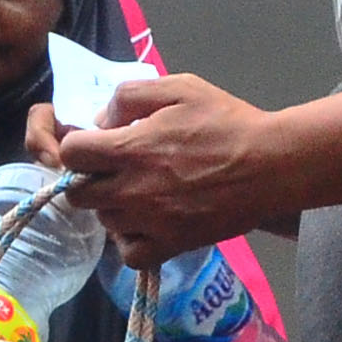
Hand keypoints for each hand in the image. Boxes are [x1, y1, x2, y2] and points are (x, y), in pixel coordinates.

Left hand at [53, 70, 280, 266]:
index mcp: (132, 148)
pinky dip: (130, 241)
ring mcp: (151, 222)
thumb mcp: (180, 88)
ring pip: (105, 222)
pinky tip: (145, 224)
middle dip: (88, 179)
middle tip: (113, 171)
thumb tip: (101, 121)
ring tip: (137, 193)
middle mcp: (133, 189)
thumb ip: (131, 96)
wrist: (271, 166)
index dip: (79, 146)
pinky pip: (129, 254)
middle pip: (78, 194)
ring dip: (112, 207)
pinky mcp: (171, 245)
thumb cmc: (227, 122)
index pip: (71, 153)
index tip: (97, 145)